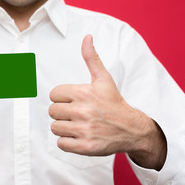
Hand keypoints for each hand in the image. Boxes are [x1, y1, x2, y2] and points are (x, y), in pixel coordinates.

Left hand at [49, 35, 165, 169]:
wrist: (131, 128)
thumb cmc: (114, 102)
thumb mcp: (103, 79)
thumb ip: (92, 58)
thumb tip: (87, 37)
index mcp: (84, 93)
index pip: (54, 94)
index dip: (62, 97)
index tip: (73, 100)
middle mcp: (84, 111)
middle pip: (52, 111)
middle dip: (62, 112)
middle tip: (76, 113)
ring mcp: (85, 130)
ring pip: (55, 127)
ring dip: (63, 127)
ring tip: (78, 124)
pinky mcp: (85, 146)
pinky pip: (61, 144)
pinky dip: (67, 142)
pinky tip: (79, 136)